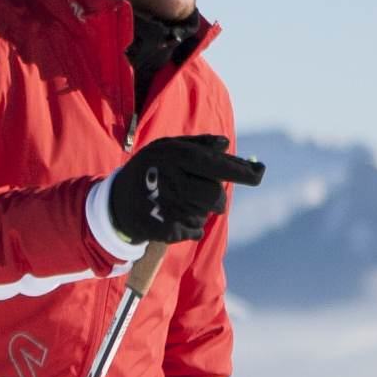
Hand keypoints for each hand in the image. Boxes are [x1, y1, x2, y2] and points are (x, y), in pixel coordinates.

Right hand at [104, 136, 263, 246]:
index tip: (260, 172)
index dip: (244, 172)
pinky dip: (189, 225)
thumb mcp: (166, 148)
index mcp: (176, 158)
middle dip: (216, 198)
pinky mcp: (167, 230)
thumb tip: (225, 145)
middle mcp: (174, 182)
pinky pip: (195, 230)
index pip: (219, 166)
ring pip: (206, 214)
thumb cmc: (148, 170)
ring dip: (200, 210)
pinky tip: (171, 216)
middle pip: (216, 196)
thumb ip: (197, 145)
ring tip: (178, 203)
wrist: (115, 204)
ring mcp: (170, 209)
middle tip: (205, 194)